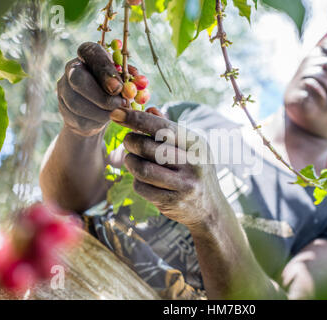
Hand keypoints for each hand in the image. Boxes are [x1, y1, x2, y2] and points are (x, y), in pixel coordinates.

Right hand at [57, 42, 126, 136]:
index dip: (105, 70)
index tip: (119, 87)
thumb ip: (129, 78)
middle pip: (78, 79)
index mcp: (88, 55)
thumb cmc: (114, 90)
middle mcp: (72, 69)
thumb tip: (137, 79)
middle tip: (121, 104)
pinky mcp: (63, 109)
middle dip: (101, 96)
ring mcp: (64, 89)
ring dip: (102, 111)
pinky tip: (108, 118)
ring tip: (119, 112)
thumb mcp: (124, 80)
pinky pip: (80, 118)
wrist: (97, 112)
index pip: (91, 53)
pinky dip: (97, 121)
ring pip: (78, 103)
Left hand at [110, 107, 226, 228]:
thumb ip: (170, 128)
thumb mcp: (191, 148)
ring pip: (141, 169)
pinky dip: (136, 181)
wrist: (211, 209)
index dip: (137, 119)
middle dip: (130, 141)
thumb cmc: (196, 172)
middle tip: (128, 141)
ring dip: (130, 162)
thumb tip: (150, 108)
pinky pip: (142, 188)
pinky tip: (143, 179)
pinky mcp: (172, 202)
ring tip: (132, 160)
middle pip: (147, 147)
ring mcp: (184, 184)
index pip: (163, 127)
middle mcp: (193, 164)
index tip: (116, 113)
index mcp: (196, 145)